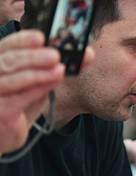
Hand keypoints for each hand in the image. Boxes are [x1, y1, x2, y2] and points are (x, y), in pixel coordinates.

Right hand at [0, 30, 64, 153]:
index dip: (23, 41)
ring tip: (59, 69)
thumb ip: (55, 71)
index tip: (42, 37)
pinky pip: (19, 97)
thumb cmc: (17, 108)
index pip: (7, 48)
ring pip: (12, 77)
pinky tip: (53, 82)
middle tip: (56, 54)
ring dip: (38, 72)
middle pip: (8, 60)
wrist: (2, 138)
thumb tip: (86, 55)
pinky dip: (37, 88)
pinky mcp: (0, 111)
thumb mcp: (36, 86)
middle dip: (33, 56)